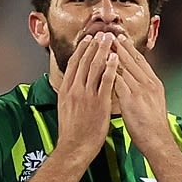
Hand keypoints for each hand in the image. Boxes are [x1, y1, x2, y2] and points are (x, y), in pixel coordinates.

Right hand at [55, 33, 118, 164]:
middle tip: (102, 33)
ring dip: (103, 51)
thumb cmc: (71, 132)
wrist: (74, 148)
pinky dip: (111, 68)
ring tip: (110, 39)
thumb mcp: (65, 108)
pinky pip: (106, 81)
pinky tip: (116, 58)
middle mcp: (74, 89)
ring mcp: (86, 95)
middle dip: (94, 45)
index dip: (82, 50)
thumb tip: (72, 84)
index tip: (88, 39)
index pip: (74, 64)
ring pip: (94, 67)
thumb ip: (70, 94)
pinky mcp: (98, 103)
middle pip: (84, 61)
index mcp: (65, 90)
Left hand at [112, 36, 174, 156]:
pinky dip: (108, 71)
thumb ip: (144, 91)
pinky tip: (99, 66)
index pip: (141, 61)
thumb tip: (136, 85)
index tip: (121, 39)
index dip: (130, 49)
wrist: (157, 141)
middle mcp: (149, 83)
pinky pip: (117, 80)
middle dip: (119, 46)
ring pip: (124, 67)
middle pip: (132, 59)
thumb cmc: (152, 127)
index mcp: (154, 83)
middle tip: (109, 35)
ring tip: (101, 45)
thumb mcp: (152, 103)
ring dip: (112, 55)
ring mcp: (140, 90)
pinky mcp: (131, 98)